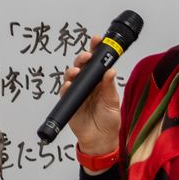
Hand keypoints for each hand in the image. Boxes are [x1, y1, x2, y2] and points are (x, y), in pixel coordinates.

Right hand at [63, 36, 121, 155]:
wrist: (100, 140)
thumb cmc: (108, 121)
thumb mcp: (112, 103)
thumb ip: (109, 87)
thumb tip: (110, 71)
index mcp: (100, 81)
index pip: (97, 62)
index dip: (96, 49)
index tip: (97, 39)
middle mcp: (88, 84)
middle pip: (82, 65)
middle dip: (82, 58)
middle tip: (86, 56)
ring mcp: (78, 92)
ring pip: (71, 76)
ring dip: (72, 71)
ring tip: (76, 71)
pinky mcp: (70, 102)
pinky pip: (65, 92)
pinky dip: (66, 87)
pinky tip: (69, 85)